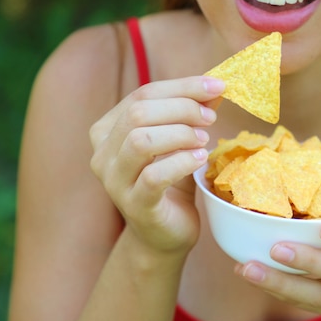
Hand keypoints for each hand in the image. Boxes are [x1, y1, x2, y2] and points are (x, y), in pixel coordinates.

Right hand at [89, 76, 224, 254]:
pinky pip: (155, 176)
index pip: (143, 94)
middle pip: (139, 113)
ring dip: (180, 134)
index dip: (183, 86)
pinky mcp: (134, 204)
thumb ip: (191, 113)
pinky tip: (200, 159)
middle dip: (183, 108)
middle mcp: (102, 153)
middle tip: (210, 118)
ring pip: (140, 140)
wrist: (165, 234)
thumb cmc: (171, 181)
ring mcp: (114, 181)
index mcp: (108, 130)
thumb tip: (215, 86)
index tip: (218, 85)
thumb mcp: (180, 140)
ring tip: (204, 140)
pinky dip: (182, 161)